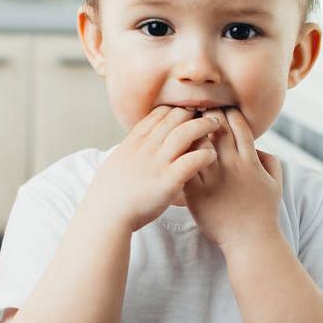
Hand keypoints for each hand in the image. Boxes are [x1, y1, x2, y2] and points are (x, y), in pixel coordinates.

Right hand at [84, 105, 219, 233]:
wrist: (106, 214)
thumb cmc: (110, 192)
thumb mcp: (117, 160)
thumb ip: (131, 148)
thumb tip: (134, 142)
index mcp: (134, 141)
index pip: (159, 113)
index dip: (176, 109)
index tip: (187, 111)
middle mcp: (147, 147)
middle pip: (175, 117)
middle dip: (193, 113)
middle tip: (207, 115)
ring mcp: (158, 162)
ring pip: (186, 133)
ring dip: (204, 126)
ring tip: (216, 126)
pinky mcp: (168, 180)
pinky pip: (192, 160)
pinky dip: (205, 154)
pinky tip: (213, 155)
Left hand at [182, 107, 282, 249]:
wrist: (249, 241)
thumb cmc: (264, 211)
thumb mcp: (276, 182)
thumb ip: (269, 159)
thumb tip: (256, 144)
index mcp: (250, 160)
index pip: (237, 123)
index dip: (228, 113)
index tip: (222, 112)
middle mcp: (231, 166)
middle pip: (216, 127)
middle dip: (208, 115)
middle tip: (201, 112)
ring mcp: (212, 179)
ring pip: (197, 143)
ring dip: (191, 132)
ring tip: (186, 127)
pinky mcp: (196, 192)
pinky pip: (184, 166)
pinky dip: (181, 154)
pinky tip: (179, 150)